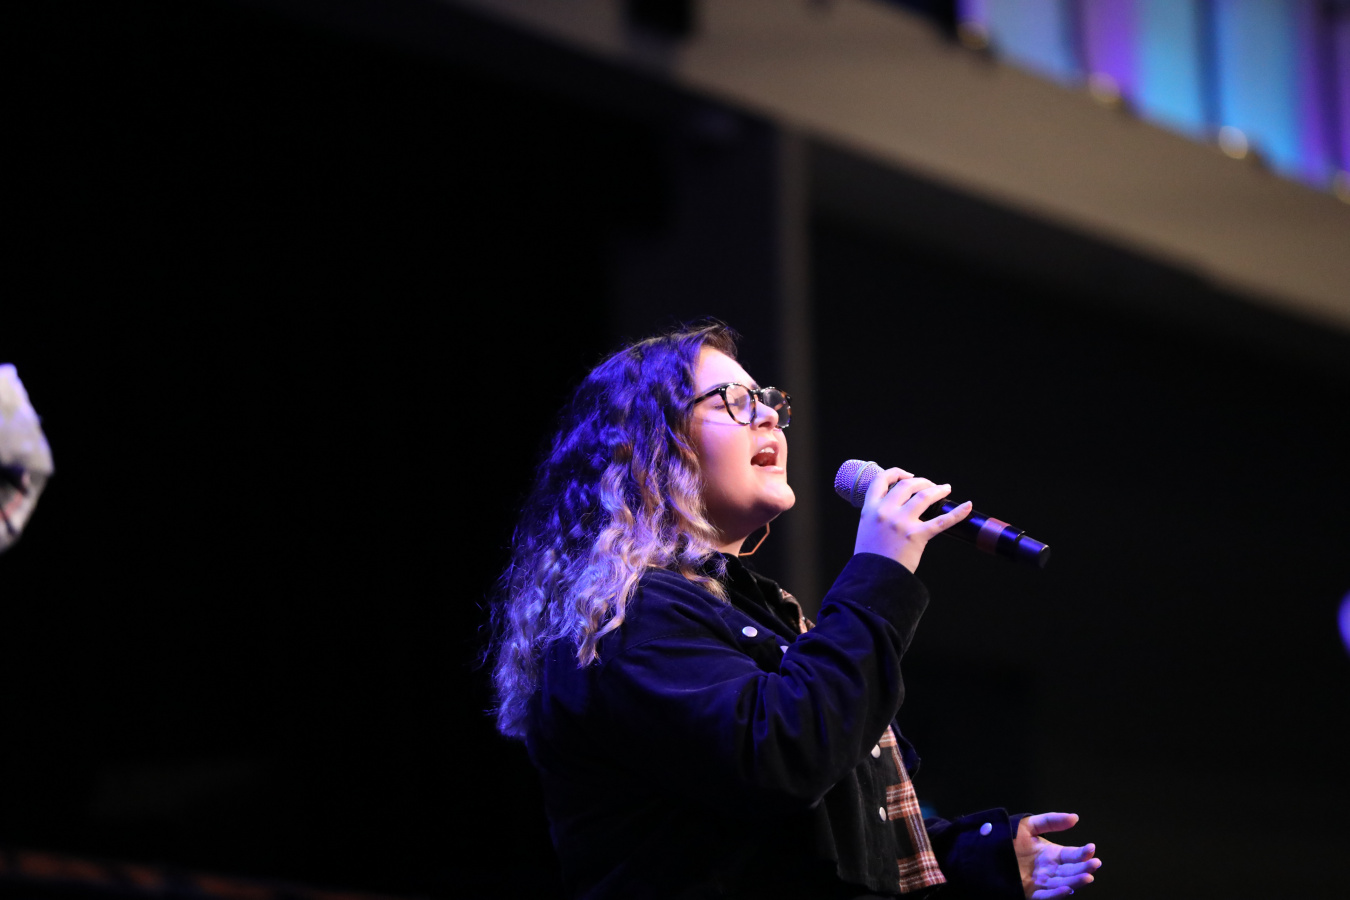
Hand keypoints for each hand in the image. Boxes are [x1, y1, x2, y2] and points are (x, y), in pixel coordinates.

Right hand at [852, 467, 971, 572]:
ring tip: (945, 489)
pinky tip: (967, 506)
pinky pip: (942, 521)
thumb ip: (878, 515)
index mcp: (870, 509)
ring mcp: (902, 522)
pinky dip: (957, 513)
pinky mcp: (917, 536)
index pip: (881, 480)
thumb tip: (895, 507)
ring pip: (924, 496)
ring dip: (937, 490)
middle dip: (921, 481)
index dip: (896, 473)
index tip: (907, 475)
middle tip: (929, 485)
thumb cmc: (870, 557)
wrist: (873, 577)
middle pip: (907, 485)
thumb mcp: (866, 528)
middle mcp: (886, 511)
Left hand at [1015, 812, 1100, 898]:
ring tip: (1087, 877)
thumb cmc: (1010, 837)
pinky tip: (1067, 889)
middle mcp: (1051, 870)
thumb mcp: (1029, 825)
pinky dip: (1056, 894)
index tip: (1091, 849)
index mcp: (1054, 854)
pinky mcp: (1030, 892)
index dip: (1083, 853)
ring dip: (1076, 881)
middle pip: (1071, 871)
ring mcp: (1042, 882)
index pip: (1073, 855)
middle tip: (1095, 864)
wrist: (987, 850)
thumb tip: (1075, 818)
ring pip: (1063, 884)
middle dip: (1084, 868)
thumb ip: (1051, 821)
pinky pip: (1046, 895)